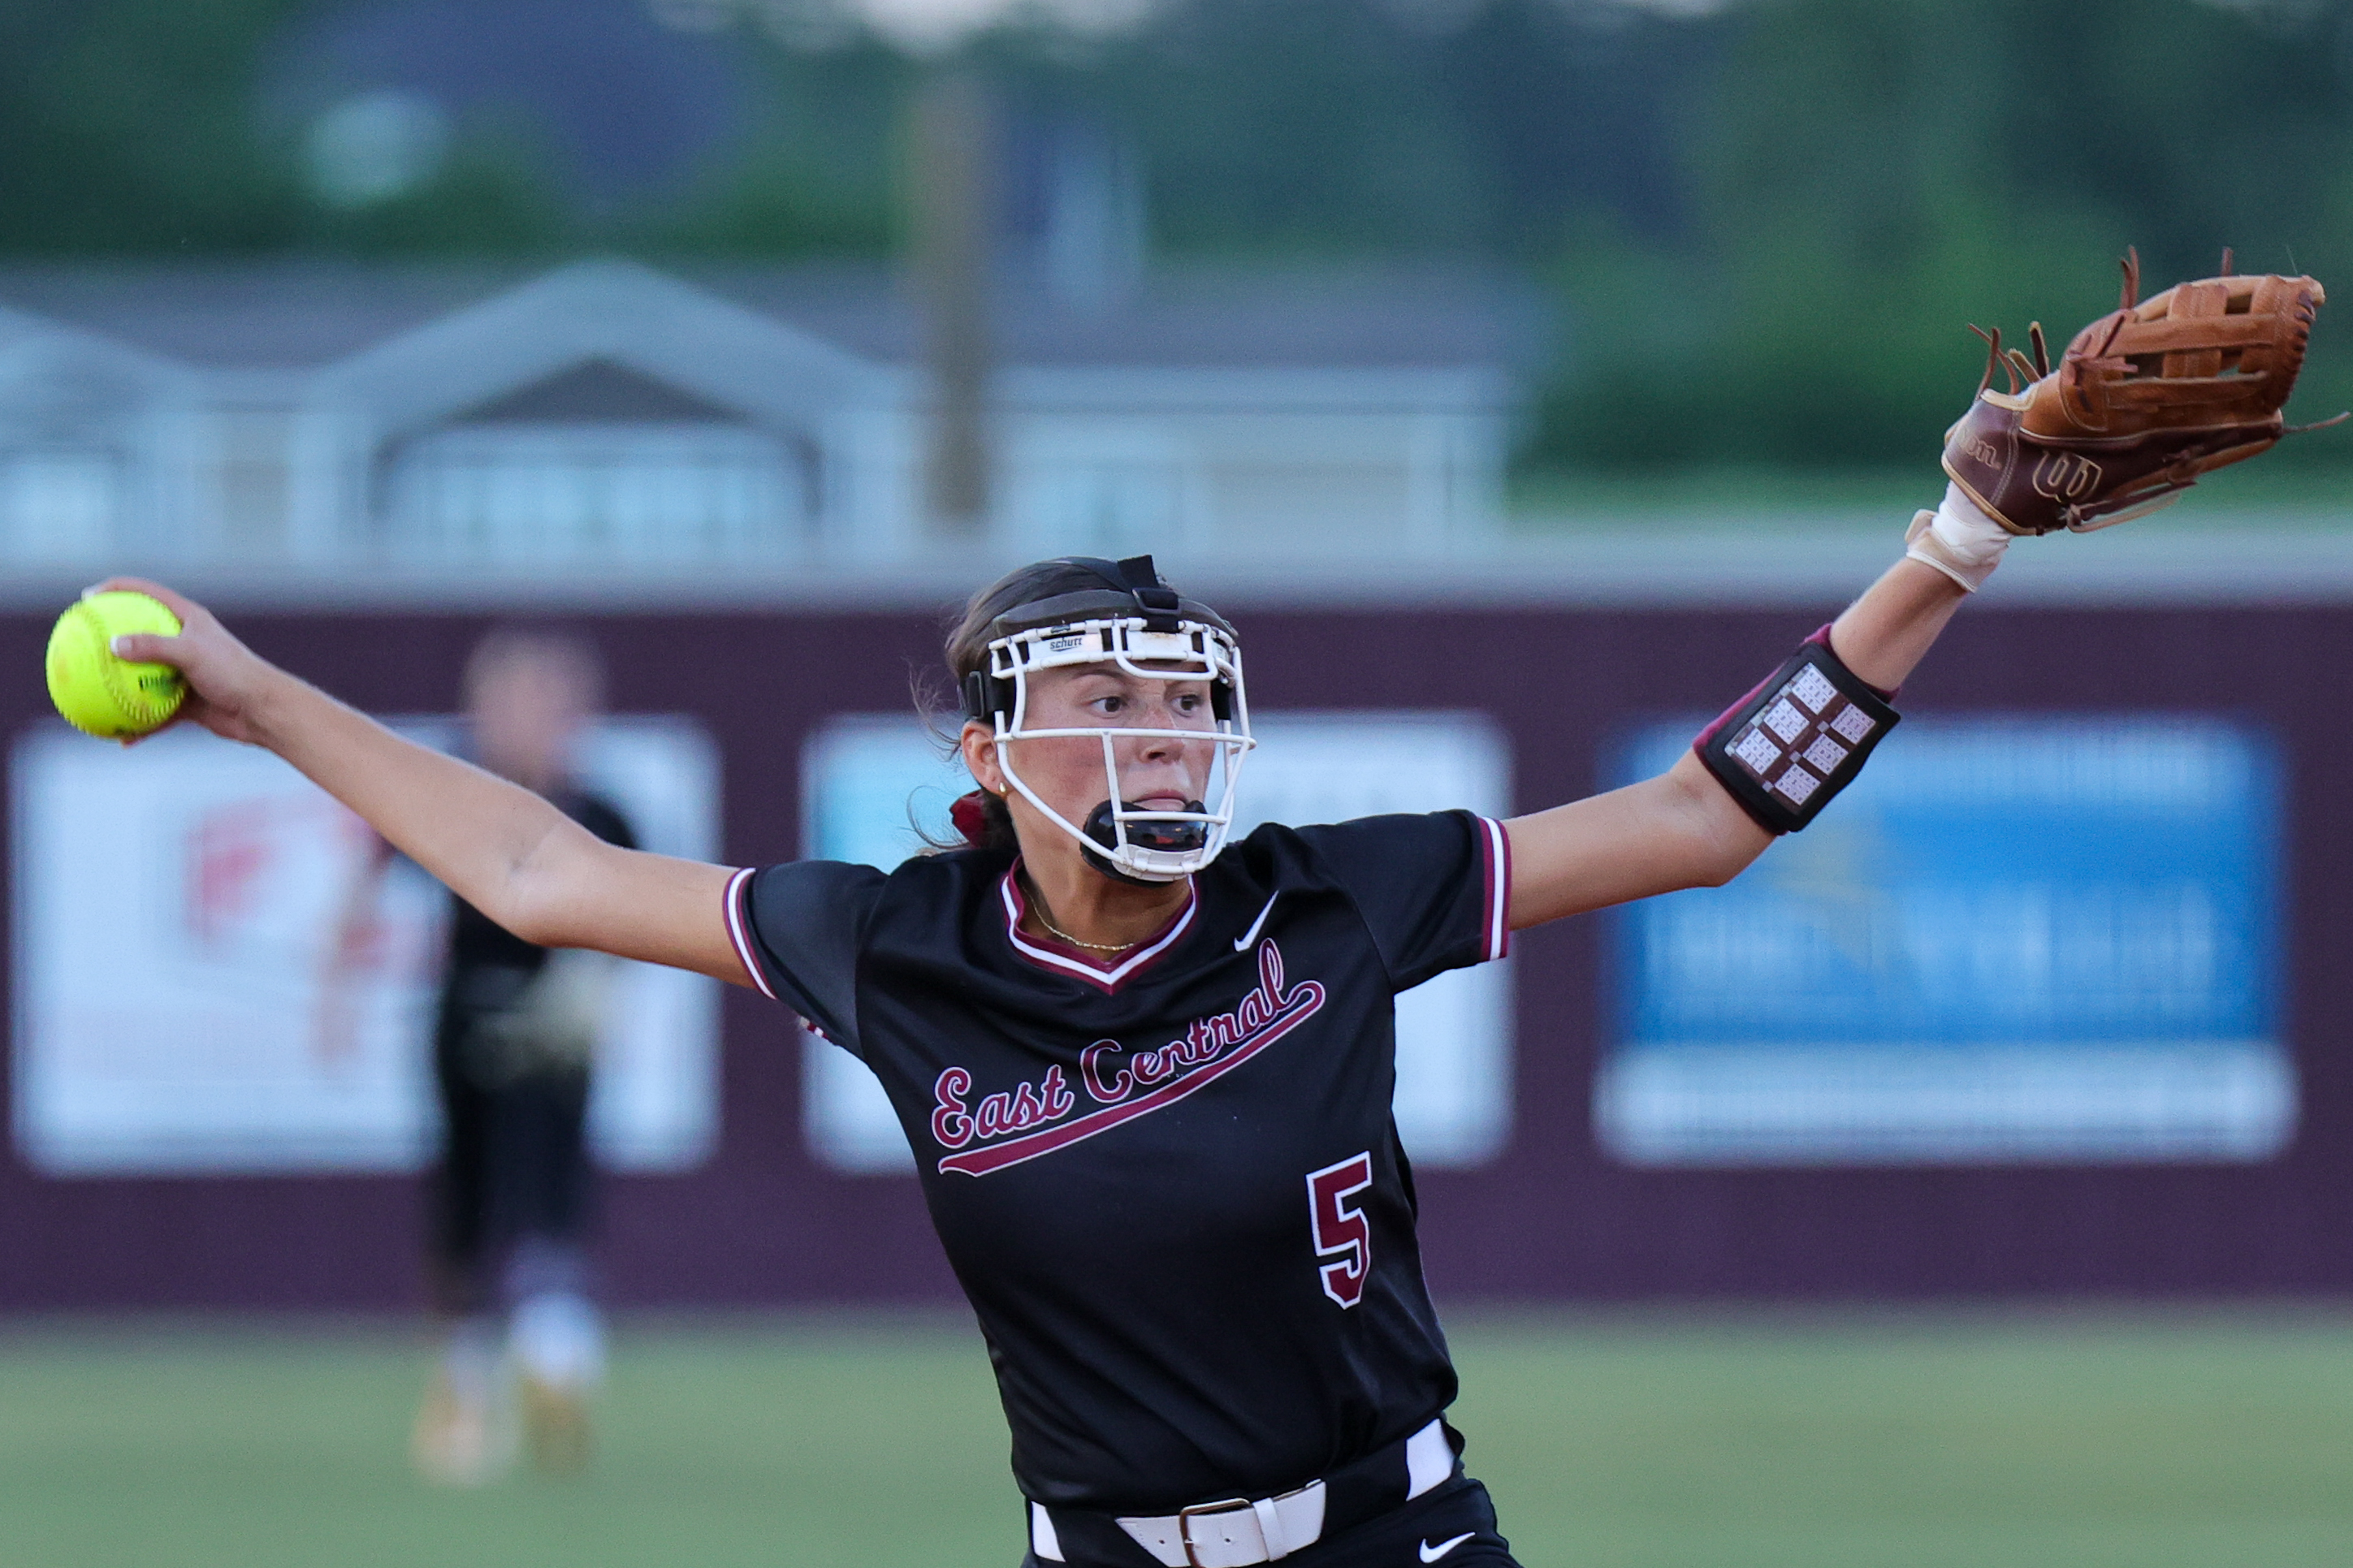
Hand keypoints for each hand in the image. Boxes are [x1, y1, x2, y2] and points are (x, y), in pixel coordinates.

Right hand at [87, 577, 287, 746]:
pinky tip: (121, 740)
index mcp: (188, 620)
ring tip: (89, 693)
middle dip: (111, 638)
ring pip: (143, 678)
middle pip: (140, 635)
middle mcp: (185, 643)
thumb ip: (154, 646)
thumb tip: (114, 644)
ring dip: (120, 687)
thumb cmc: (234, 674)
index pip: (147, 594)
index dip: (117, 589)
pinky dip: (141, 726)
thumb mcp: (192, 654)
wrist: (264, 711)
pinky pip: (156, 714)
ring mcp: (184, 673)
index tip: (87, 597)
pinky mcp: (188, 702)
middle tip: (79, 642)